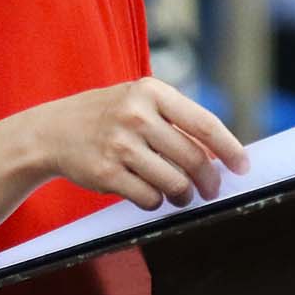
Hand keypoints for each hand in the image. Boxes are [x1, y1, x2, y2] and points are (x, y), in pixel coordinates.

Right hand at [34, 77, 248, 210]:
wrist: (52, 131)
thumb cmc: (108, 116)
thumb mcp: (139, 101)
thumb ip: (176, 121)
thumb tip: (220, 156)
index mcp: (152, 92)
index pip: (204, 124)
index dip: (230, 149)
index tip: (243, 167)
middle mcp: (136, 115)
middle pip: (192, 158)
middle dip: (209, 181)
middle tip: (211, 190)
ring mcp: (119, 145)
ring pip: (174, 182)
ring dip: (184, 195)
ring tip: (181, 195)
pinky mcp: (106, 173)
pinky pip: (149, 198)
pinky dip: (157, 202)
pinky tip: (151, 194)